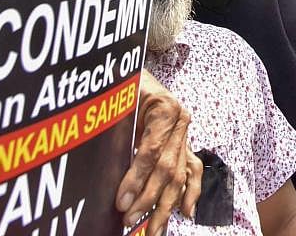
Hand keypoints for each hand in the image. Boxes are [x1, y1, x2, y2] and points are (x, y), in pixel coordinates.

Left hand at [116, 70, 202, 233]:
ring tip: (152, 230)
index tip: (120, 202)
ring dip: (165, 206)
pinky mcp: (185, 144)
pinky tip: (186, 212)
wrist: (138, 75)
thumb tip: (102, 163)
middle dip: (148, 199)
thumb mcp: (120, 100)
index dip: (136, 178)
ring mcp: (185, 134)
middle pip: (166, 168)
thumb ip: (117, 127)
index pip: (151, 151)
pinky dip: (192, 192)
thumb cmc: (125, 86)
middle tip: (128, 220)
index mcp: (166, 108)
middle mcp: (181, 122)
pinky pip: (193, 170)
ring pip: (179, 176)